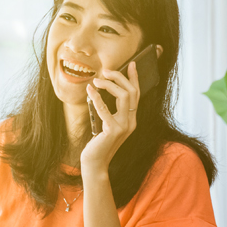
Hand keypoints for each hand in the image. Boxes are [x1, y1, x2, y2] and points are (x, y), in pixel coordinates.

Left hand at [80, 45, 159, 173]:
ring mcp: (124, 127)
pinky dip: (97, 98)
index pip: (136, 95)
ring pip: (124, 96)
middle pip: (132, 92)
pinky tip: (90, 90)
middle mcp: (131, 122)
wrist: (95, 162)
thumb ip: (108, 110)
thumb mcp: (106, 124)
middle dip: (120, 77)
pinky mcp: (113, 131)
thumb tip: (102, 89)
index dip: (135, 78)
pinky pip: (105, 110)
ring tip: (97, 80)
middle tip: (106, 70)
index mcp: (131, 119)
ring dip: (109, 85)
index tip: (132, 64)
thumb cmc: (98, 142)